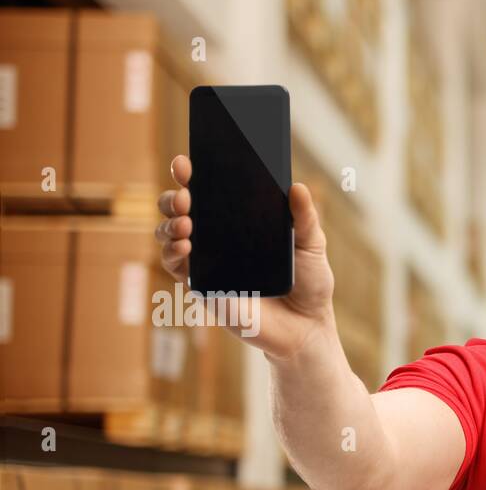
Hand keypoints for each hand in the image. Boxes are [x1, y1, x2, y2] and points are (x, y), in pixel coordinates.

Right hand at [156, 154, 338, 361]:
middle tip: (187, 195)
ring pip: (170, 232)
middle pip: (180, 206)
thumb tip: (296, 187)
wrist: (306, 326)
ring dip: (169, 222)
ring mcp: (206, 260)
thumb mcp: (311, 245)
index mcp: (239, 219)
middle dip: (175, 195)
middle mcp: (217, 235)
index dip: (191, 174)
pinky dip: (172, 252)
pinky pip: (174, 265)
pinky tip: (185, 247)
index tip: (186, 163)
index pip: (208, 188)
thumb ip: (304, 218)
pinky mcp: (201, 285)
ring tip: (187, 222)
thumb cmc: (309, 283)